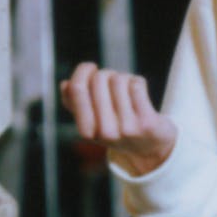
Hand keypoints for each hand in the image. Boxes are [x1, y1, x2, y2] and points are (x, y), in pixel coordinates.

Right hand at [61, 63, 178, 177]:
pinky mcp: (147, 123)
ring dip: (124, 79)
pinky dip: (138, 83)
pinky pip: (137, 85)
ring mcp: (127, 129)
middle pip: (99, 79)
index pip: (76, 88)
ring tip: (127, 91)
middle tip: (113, 82)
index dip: (83, 71)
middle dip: (106, 74)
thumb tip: (65, 85)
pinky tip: (140, 94)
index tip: (91, 68)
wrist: (151, 149)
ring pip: (119, 80)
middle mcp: (105, 132)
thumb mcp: (92, 120)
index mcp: (86, 131)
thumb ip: (75, 103)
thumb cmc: (117, 127)